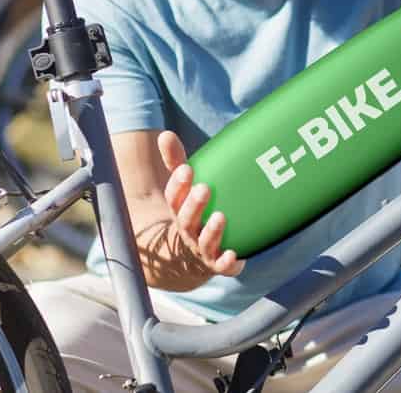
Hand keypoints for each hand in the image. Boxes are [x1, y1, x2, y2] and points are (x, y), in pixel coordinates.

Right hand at [158, 131, 245, 275]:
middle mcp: (189, 231)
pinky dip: (227, 263)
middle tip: (204, 188)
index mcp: (180, 211)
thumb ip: (176, 161)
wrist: (195, 253)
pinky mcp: (220, 263)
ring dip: (212, 231)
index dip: (178, 185)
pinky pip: (222, 266)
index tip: (187, 169)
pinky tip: (235, 255)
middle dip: (194, 205)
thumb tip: (165, 134)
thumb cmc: (193, 210)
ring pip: (204, 242)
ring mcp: (203, 249)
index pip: (174, 198)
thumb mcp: (185, 186)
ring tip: (221, 216)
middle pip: (186, 220)